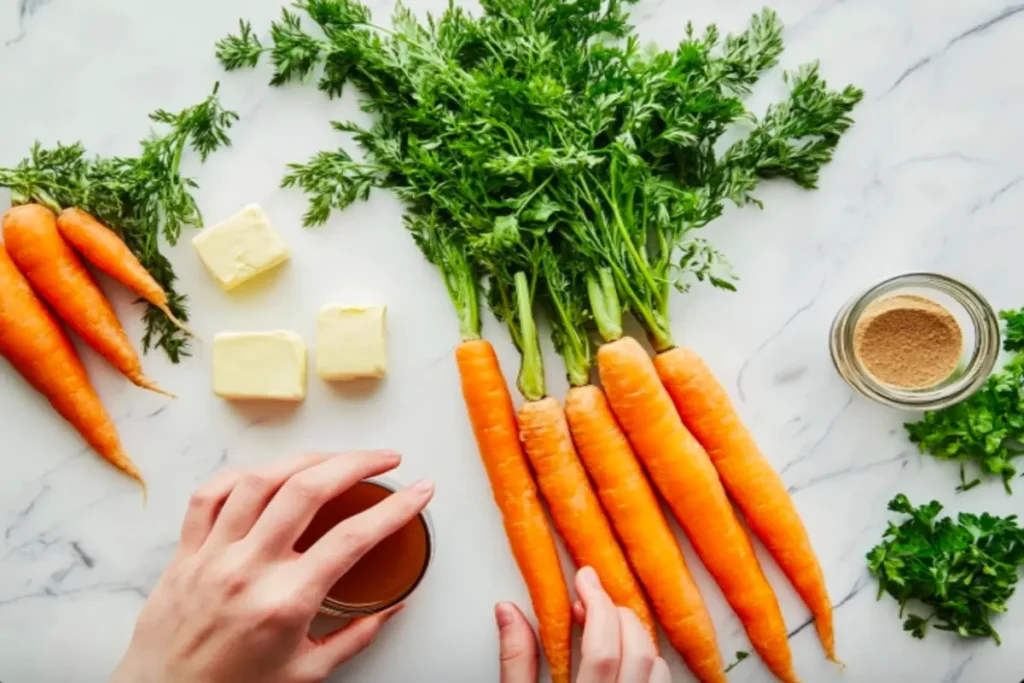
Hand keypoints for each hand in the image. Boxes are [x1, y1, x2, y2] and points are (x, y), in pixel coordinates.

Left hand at [111, 451, 433, 682]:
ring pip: (260, 480)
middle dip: (356, 463)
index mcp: (285, 603)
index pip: (353, 538)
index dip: (396, 508)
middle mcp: (248, 570)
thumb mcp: (307, 672)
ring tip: (335, 457)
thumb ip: (355, 636)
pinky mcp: (184, 552)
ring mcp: (212, 556)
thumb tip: (391, 608)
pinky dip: (242, 474)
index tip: (420, 491)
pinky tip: (270, 471)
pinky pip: (210, 494)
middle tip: (385, 459)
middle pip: (308, 491)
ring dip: (306, 458)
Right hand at [496, 567, 670, 682]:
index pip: (603, 650)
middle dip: (618, 615)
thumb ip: (515, 661)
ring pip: (658, 668)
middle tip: (592, 599)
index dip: (597, 606)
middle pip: (638, 653)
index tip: (584, 579)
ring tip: (608, 627)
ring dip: (636, 637)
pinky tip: (625, 656)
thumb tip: (508, 611)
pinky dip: (649, 661)